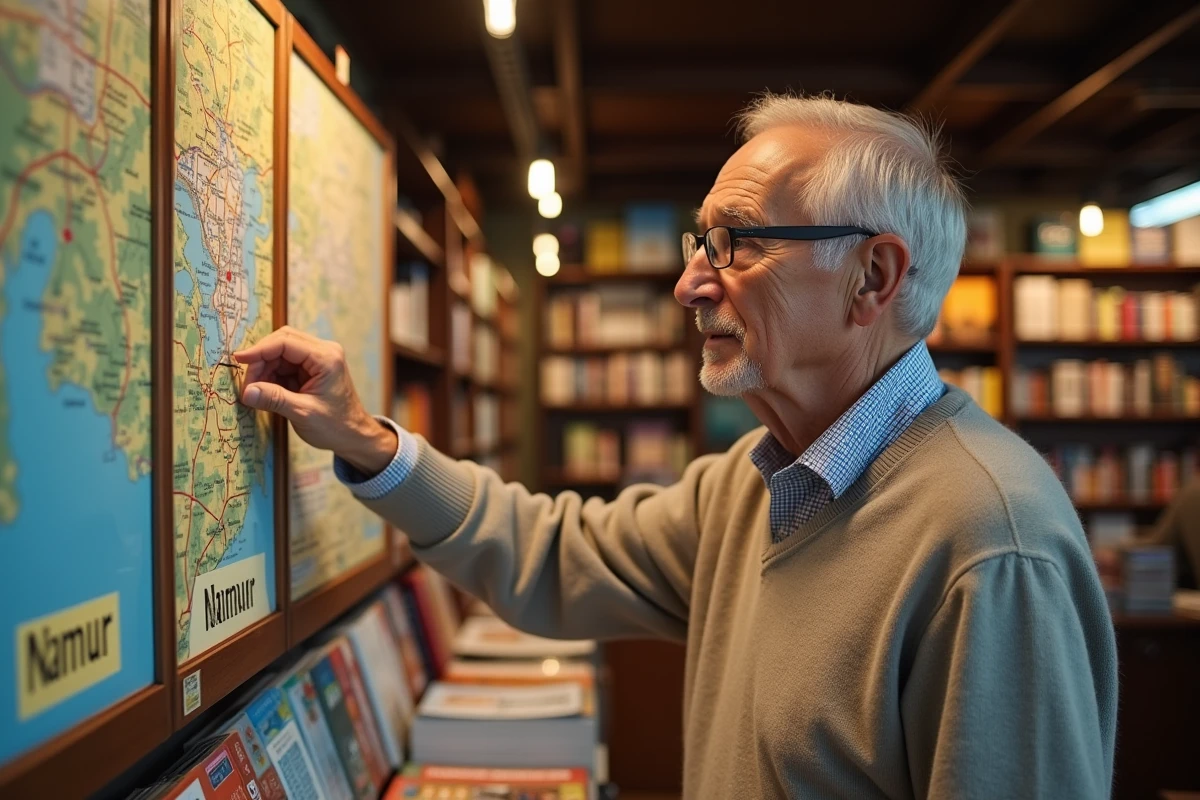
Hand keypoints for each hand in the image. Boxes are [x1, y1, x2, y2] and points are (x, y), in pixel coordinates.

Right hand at [234, 326, 396, 473]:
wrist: (353, 436)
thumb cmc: (336, 426)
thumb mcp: (303, 413)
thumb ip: (274, 399)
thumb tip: (246, 391)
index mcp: (326, 358)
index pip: (286, 341)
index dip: (259, 350)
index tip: (239, 360)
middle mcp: (323, 352)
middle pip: (281, 343)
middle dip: (261, 361)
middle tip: (247, 386)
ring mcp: (317, 359)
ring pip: (280, 354)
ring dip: (264, 370)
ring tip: (256, 393)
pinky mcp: (311, 369)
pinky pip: (284, 365)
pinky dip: (271, 377)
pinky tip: (266, 393)